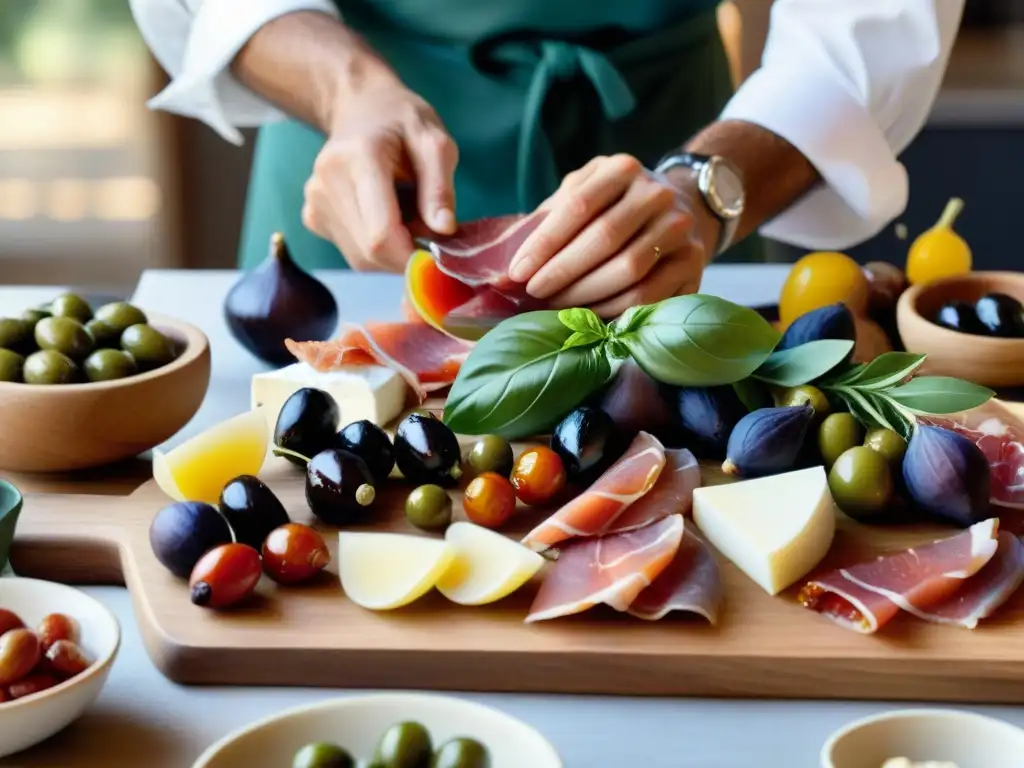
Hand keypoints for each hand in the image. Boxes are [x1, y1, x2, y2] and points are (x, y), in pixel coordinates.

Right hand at [301, 80, 458, 271]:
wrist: (359, 107)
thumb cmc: (403, 122)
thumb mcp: (435, 143)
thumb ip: (440, 188)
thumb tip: (444, 230)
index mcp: (360, 160)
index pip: (381, 234)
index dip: (411, 258)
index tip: (437, 256)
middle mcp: (327, 183)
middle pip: (370, 252)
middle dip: (405, 255)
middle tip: (425, 228)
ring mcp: (314, 202)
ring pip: (360, 258)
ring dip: (391, 251)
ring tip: (403, 214)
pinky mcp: (311, 216)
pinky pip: (351, 251)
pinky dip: (375, 248)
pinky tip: (382, 215)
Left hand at [508, 154, 714, 317]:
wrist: (684, 208)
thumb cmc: (616, 207)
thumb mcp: (584, 195)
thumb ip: (547, 221)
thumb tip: (503, 268)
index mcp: (622, 169)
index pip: (578, 206)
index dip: (543, 243)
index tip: (516, 273)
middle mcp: (656, 193)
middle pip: (603, 238)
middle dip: (561, 272)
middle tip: (533, 294)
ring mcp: (679, 227)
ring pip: (628, 269)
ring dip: (585, 294)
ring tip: (556, 307)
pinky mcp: (693, 261)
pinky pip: (649, 294)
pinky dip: (613, 309)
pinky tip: (589, 316)